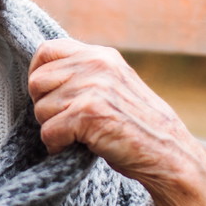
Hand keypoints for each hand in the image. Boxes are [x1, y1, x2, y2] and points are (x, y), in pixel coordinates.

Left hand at [28, 39, 205, 205]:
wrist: (169, 154)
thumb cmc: (136, 126)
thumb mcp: (113, 86)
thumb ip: (83, 74)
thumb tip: (38, 76)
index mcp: (101, 55)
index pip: (47, 50)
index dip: (38, 75)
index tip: (48, 96)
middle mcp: (97, 65)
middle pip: (37, 81)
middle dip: (43, 107)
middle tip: (64, 123)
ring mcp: (93, 88)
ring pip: (41, 109)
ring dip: (52, 129)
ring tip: (77, 136)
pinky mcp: (89, 114)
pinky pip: (49, 131)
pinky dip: (56, 146)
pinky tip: (76, 148)